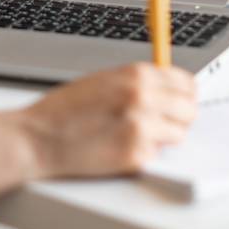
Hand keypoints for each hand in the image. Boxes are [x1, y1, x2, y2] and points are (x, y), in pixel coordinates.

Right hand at [19, 62, 196, 177]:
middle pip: (189, 108)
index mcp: (135, 74)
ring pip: (179, 133)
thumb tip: (167, 88)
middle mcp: (143, 97)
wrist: (38, 136)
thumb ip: (136, 82)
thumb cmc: (64, 109)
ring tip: (134, 132)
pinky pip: (158, 153)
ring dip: (163, 135)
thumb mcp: (103, 80)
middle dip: (177, 115)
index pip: (185, 82)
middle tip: (157, 120)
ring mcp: (141, 127)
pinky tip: (121, 145)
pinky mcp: (136, 154)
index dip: (181, 93)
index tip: (175, 99)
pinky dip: (145, 152)